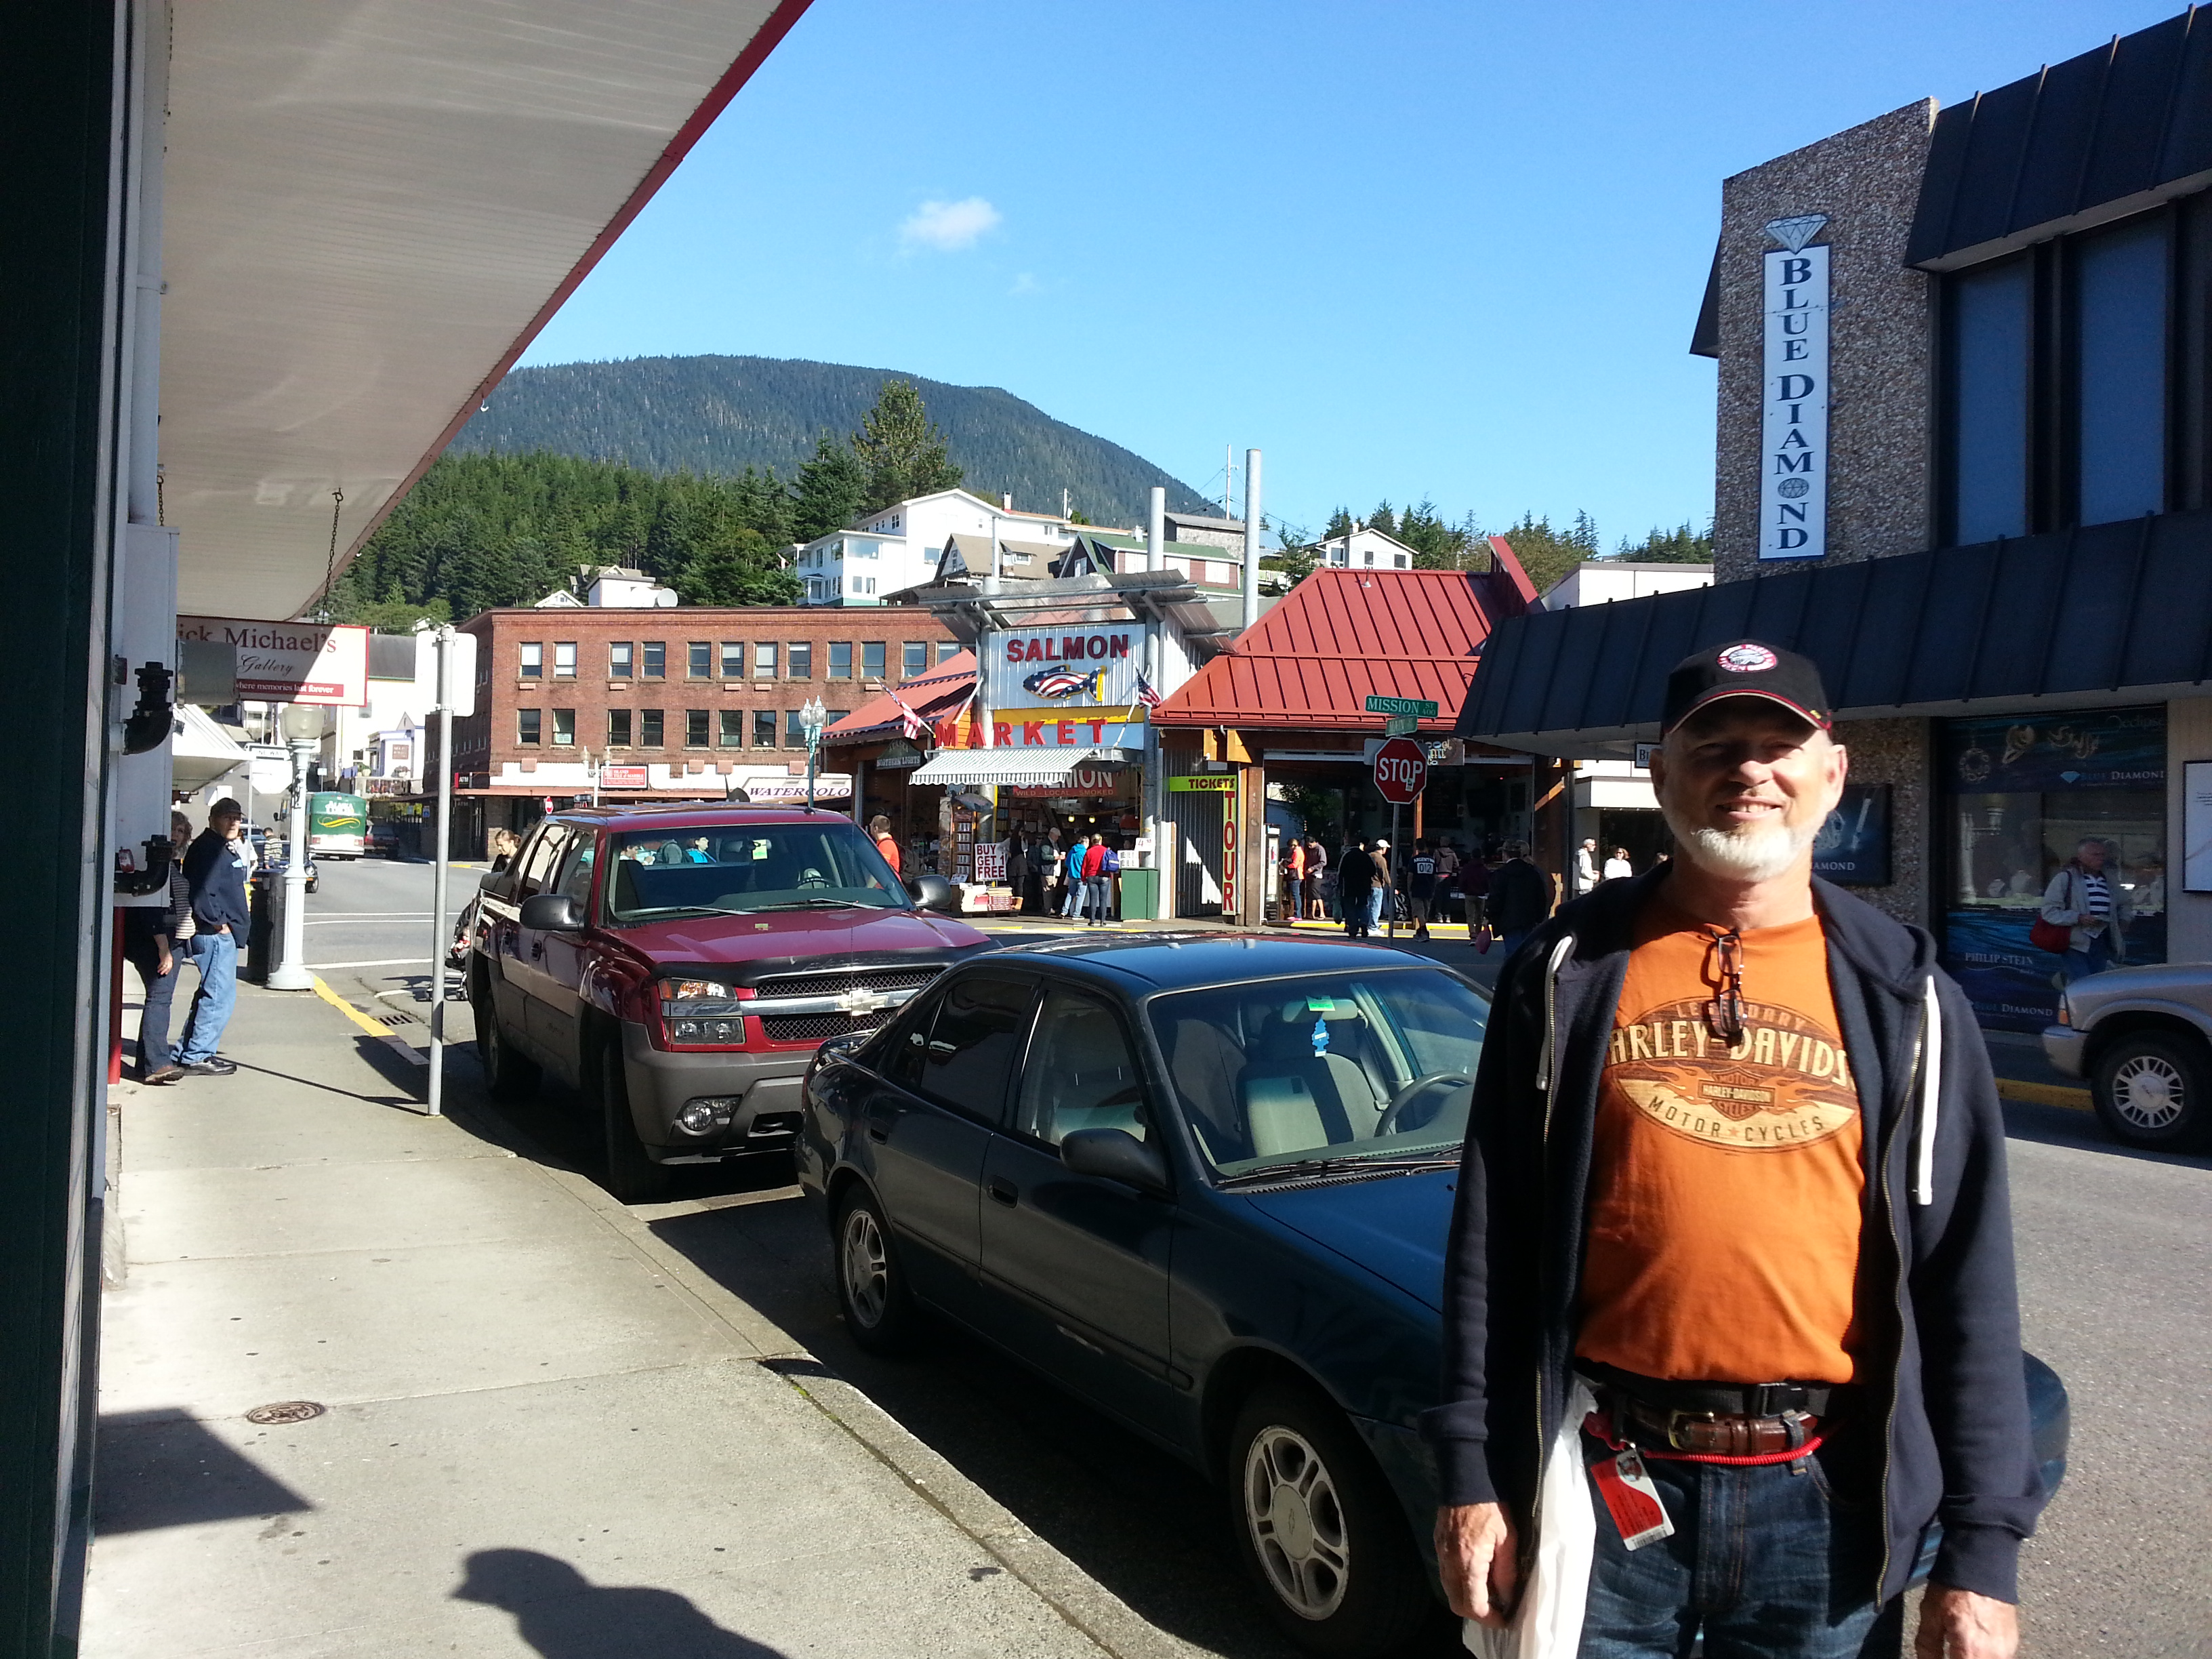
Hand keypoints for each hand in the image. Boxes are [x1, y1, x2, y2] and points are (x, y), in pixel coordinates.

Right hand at [156, 951, 172, 976]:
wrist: (164, 947)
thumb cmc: (165, 951)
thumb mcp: (167, 956)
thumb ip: (167, 960)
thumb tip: (165, 964)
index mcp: (171, 960)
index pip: (170, 966)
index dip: (168, 970)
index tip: (166, 973)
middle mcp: (169, 960)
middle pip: (168, 967)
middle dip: (164, 971)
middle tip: (162, 974)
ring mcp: (166, 959)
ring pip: (164, 966)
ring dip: (161, 970)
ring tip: (159, 972)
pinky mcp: (163, 958)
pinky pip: (161, 964)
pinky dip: (159, 967)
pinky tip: (157, 968)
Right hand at [1434, 1502, 1518, 1627]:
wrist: (1466, 1481)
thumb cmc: (1491, 1509)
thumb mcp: (1507, 1540)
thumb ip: (1506, 1573)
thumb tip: (1507, 1599)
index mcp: (1469, 1563)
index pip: (1475, 1606)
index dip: (1491, 1618)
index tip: (1505, 1619)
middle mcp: (1450, 1564)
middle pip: (1458, 1605)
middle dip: (1477, 1614)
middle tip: (1496, 1611)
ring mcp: (1441, 1556)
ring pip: (1450, 1592)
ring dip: (1468, 1600)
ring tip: (1488, 1595)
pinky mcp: (1438, 1547)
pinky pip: (1446, 1577)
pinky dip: (1460, 1585)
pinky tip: (1475, 1577)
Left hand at [1914, 1584, 2017, 1658]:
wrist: (1983, 1563)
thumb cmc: (1955, 1585)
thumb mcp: (1930, 1614)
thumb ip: (1927, 1646)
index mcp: (1973, 1652)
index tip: (1937, 1657)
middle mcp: (1995, 1656)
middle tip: (1947, 1651)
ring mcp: (2007, 1650)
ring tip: (1957, 1650)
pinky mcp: (2013, 1643)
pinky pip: (1995, 1658)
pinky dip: (1981, 1656)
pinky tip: (1970, 1647)